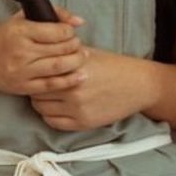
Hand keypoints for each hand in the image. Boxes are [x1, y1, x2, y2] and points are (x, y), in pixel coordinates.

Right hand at [0, 5, 88, 95]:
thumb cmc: (5, 36)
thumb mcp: (24, 18)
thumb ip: (53, 14)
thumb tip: (79, 21)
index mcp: (21, 31)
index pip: (57, 32)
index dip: (70, 32)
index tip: (73, 33)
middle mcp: (21, 52)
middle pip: (60, 50)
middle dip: (76, 47)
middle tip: (80, 45)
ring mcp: (22, 71)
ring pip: (58, 67)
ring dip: (76, 62)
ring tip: (82, 57)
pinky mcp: (23, 87)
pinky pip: (51, 85)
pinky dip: (69, 81)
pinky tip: (80, 75)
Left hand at [30, 47, 156, 130]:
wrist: (138, 85)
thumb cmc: (114, 66)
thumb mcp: (88, 53)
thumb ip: (65, 54)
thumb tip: (42, 52)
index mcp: (73, 68)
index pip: (40, 74)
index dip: (37, 73)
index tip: (37, 73)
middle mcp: (73, 89)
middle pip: (37, 93)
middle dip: (37, 89)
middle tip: (42, 86)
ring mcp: (78, 108)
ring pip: (42, 110)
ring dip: (43, 104)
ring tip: (50, 97)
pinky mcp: (83, 123)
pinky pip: (54, 123)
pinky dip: (50, 116)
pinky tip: (57, 108)